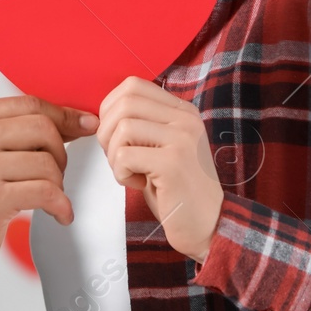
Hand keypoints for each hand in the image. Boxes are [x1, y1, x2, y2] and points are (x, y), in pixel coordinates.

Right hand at [0, 94, 96, 298]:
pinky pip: (46, 192)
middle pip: (42, 128)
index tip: (83, 125)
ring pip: (47, 162)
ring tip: (46, 196)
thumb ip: (15, 130)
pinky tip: (58, 212)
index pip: (28, 104)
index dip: (63, 115)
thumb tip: (75, 120)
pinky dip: (60, 204)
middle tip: (53, 173)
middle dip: (59, 152)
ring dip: (57, 183)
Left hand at [96, 76, 223, 263]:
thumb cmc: (176, 189)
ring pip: (122, 128)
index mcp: (182, 111)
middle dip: (106, 132)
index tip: (114, 136)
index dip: (110, 108)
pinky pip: (124, 155)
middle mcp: (185, 119)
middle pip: (124, 103)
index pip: (132, 85)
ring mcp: (182, 138)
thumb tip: (102, 114)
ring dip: (113, 156)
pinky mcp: (172, 162)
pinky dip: (121, 173)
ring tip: (129, 173)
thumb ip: (142, 124)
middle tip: (117, 157)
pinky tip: (138, 184)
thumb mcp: (162, 147)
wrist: (208, 225)